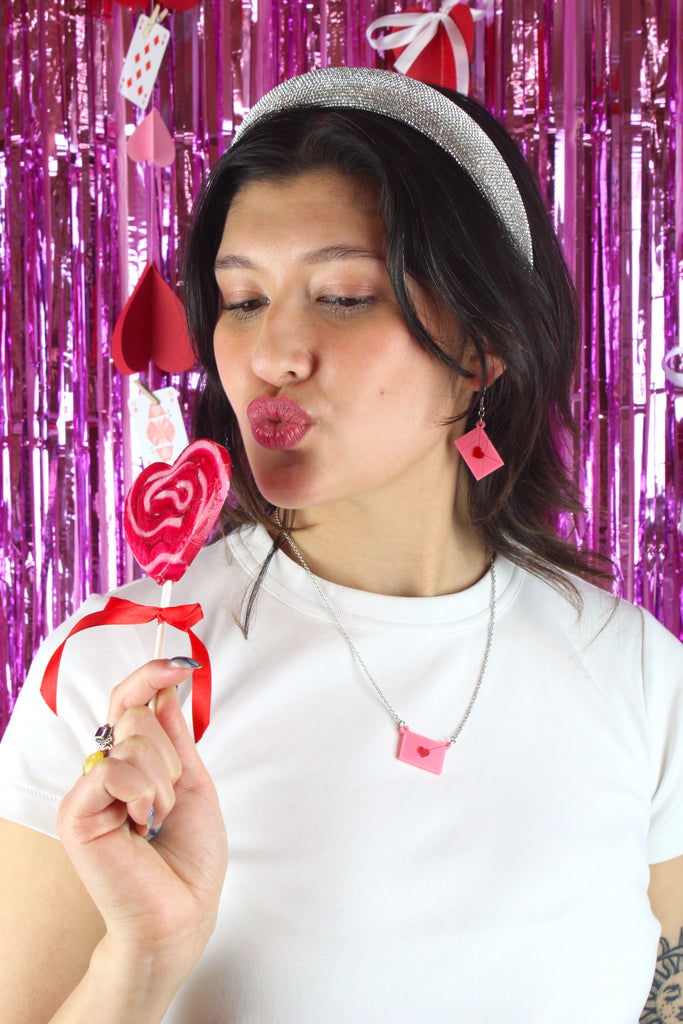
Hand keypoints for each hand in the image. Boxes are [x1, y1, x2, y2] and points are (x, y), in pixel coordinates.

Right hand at [57, 660, 227, 986]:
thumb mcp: (192, 783)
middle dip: (170, 755)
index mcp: (132, 762)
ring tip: (156, 821)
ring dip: (163, 783)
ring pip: (132, 741)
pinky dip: (144, 795)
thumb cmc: (190, 858)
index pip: (129, 701)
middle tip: (168, 801)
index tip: (181, 664)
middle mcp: (105, 770)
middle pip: (136, 714)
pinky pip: (115, 769)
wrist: (182, 912)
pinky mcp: (75, 811)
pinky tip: (142, 825)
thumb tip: (164, 689)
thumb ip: (175, 737)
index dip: (150, 675)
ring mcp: (88, 789)